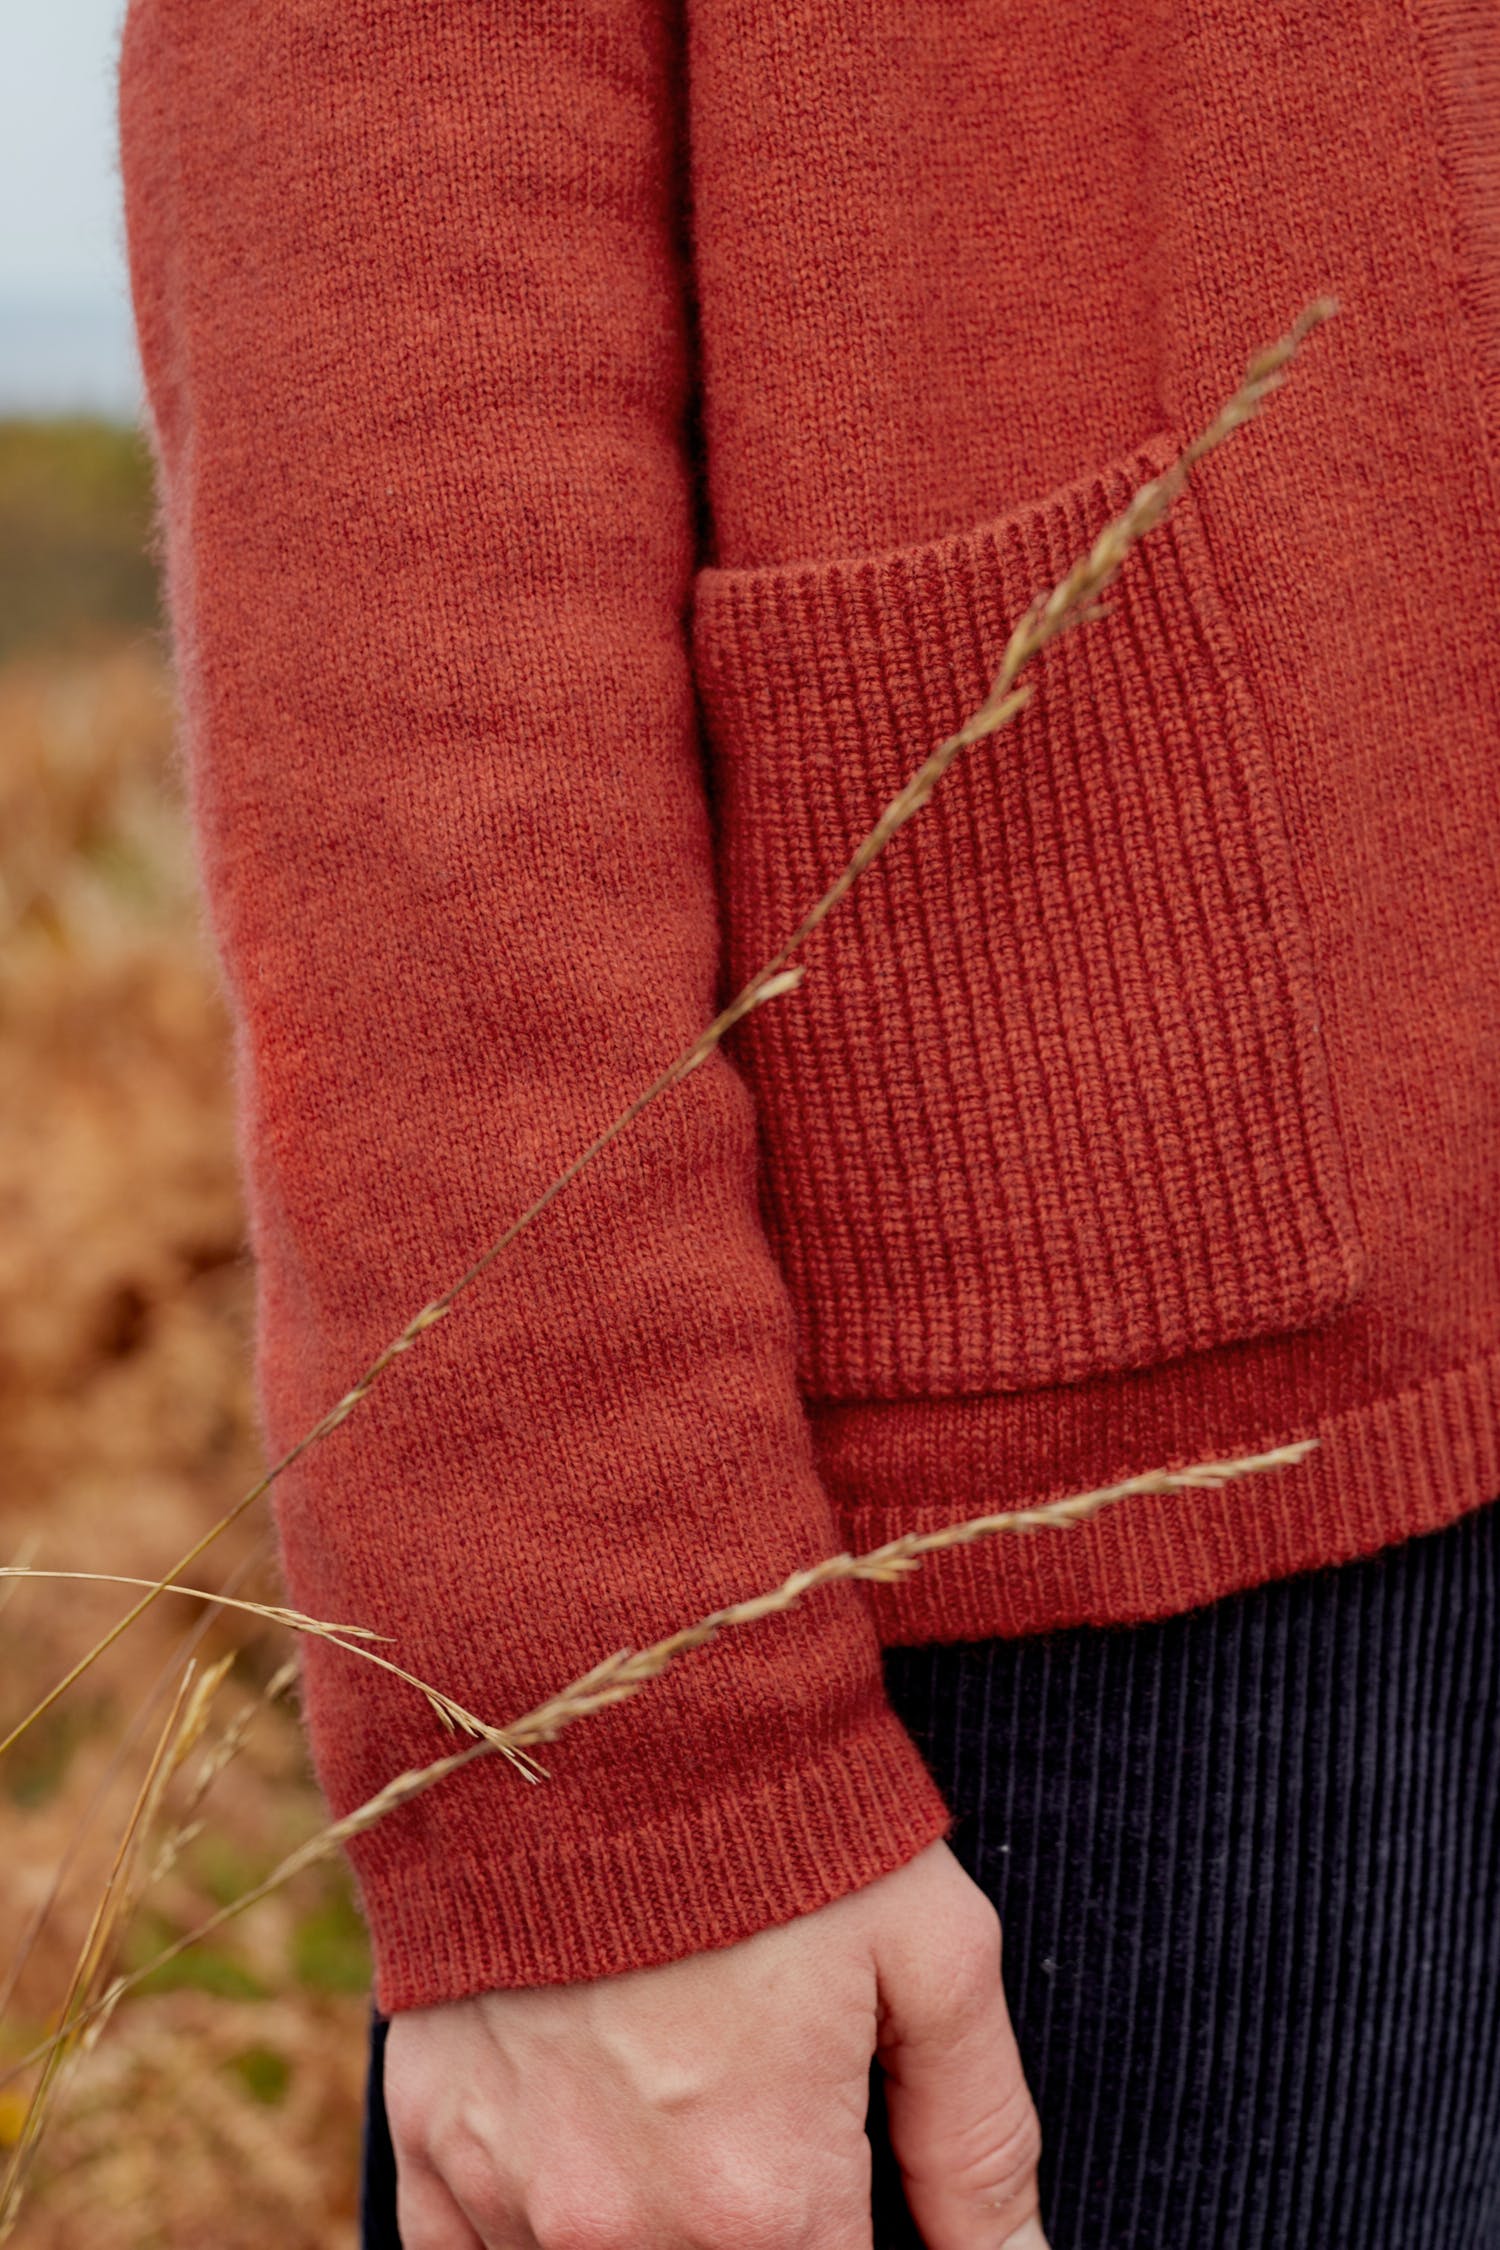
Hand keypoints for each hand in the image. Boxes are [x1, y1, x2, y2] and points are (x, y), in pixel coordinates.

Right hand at [385, 1837, 1047, 2247]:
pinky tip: (587, 2140)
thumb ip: (976, 2137)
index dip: (856, 2233)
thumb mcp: (928, 1951)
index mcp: (762, 2201)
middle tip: (770, 2114)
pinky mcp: (427, 2139)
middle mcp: (622, 2230)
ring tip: (689, 2100)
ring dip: (654, 2225)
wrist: (583, 1692)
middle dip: (766, 2225)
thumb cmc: (772, 1810)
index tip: (851, 2179)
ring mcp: (507, 2191)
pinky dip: (534, 2224)